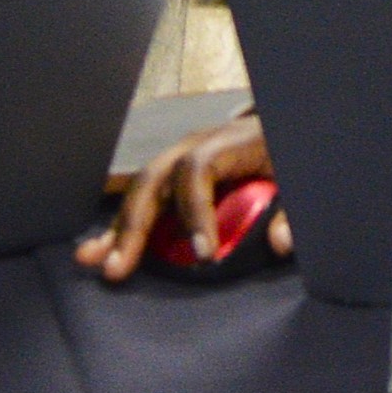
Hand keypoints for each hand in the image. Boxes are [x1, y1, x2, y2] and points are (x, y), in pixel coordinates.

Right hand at [78, 117, 282, 280]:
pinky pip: (142, 199)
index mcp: (228, 142)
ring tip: (94, 260)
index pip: (197, 170)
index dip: (195, 212)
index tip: (203, 255)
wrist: (278, 126)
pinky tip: (100, 251)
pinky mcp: (171, 175)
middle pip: (154, 179)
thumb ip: (291, 213)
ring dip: (116, 228)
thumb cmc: (284, 154)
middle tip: (121, 266)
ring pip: (139, 189)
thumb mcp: (297, 178)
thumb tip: (281, 244)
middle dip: (135, 225)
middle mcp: (194, 145)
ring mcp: (177, 158)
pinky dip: (121, 226)